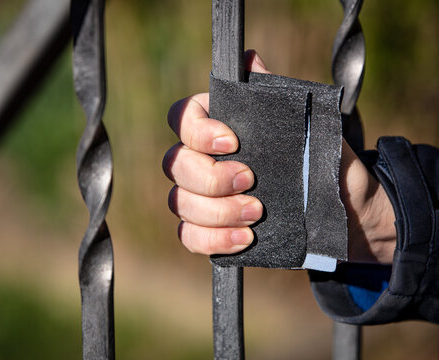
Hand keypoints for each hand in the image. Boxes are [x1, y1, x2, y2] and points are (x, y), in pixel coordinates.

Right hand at [162, 50, 396, 263]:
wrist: (345, 209)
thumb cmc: (324, 160)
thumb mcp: (309, 124)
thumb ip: (274, 96)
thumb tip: (249, 59)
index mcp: (218, 126)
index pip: (182, 117)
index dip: (197, 131)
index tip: (233, 142)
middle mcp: (202, 159)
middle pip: (174, 164)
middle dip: (210, 177)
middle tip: (251, 182)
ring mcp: (202, 196)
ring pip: (179, 202)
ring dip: (216, 212)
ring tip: (256, 214)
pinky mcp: (210, 229)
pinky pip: (189, 236)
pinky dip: (212, 240)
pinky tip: (244, 238)